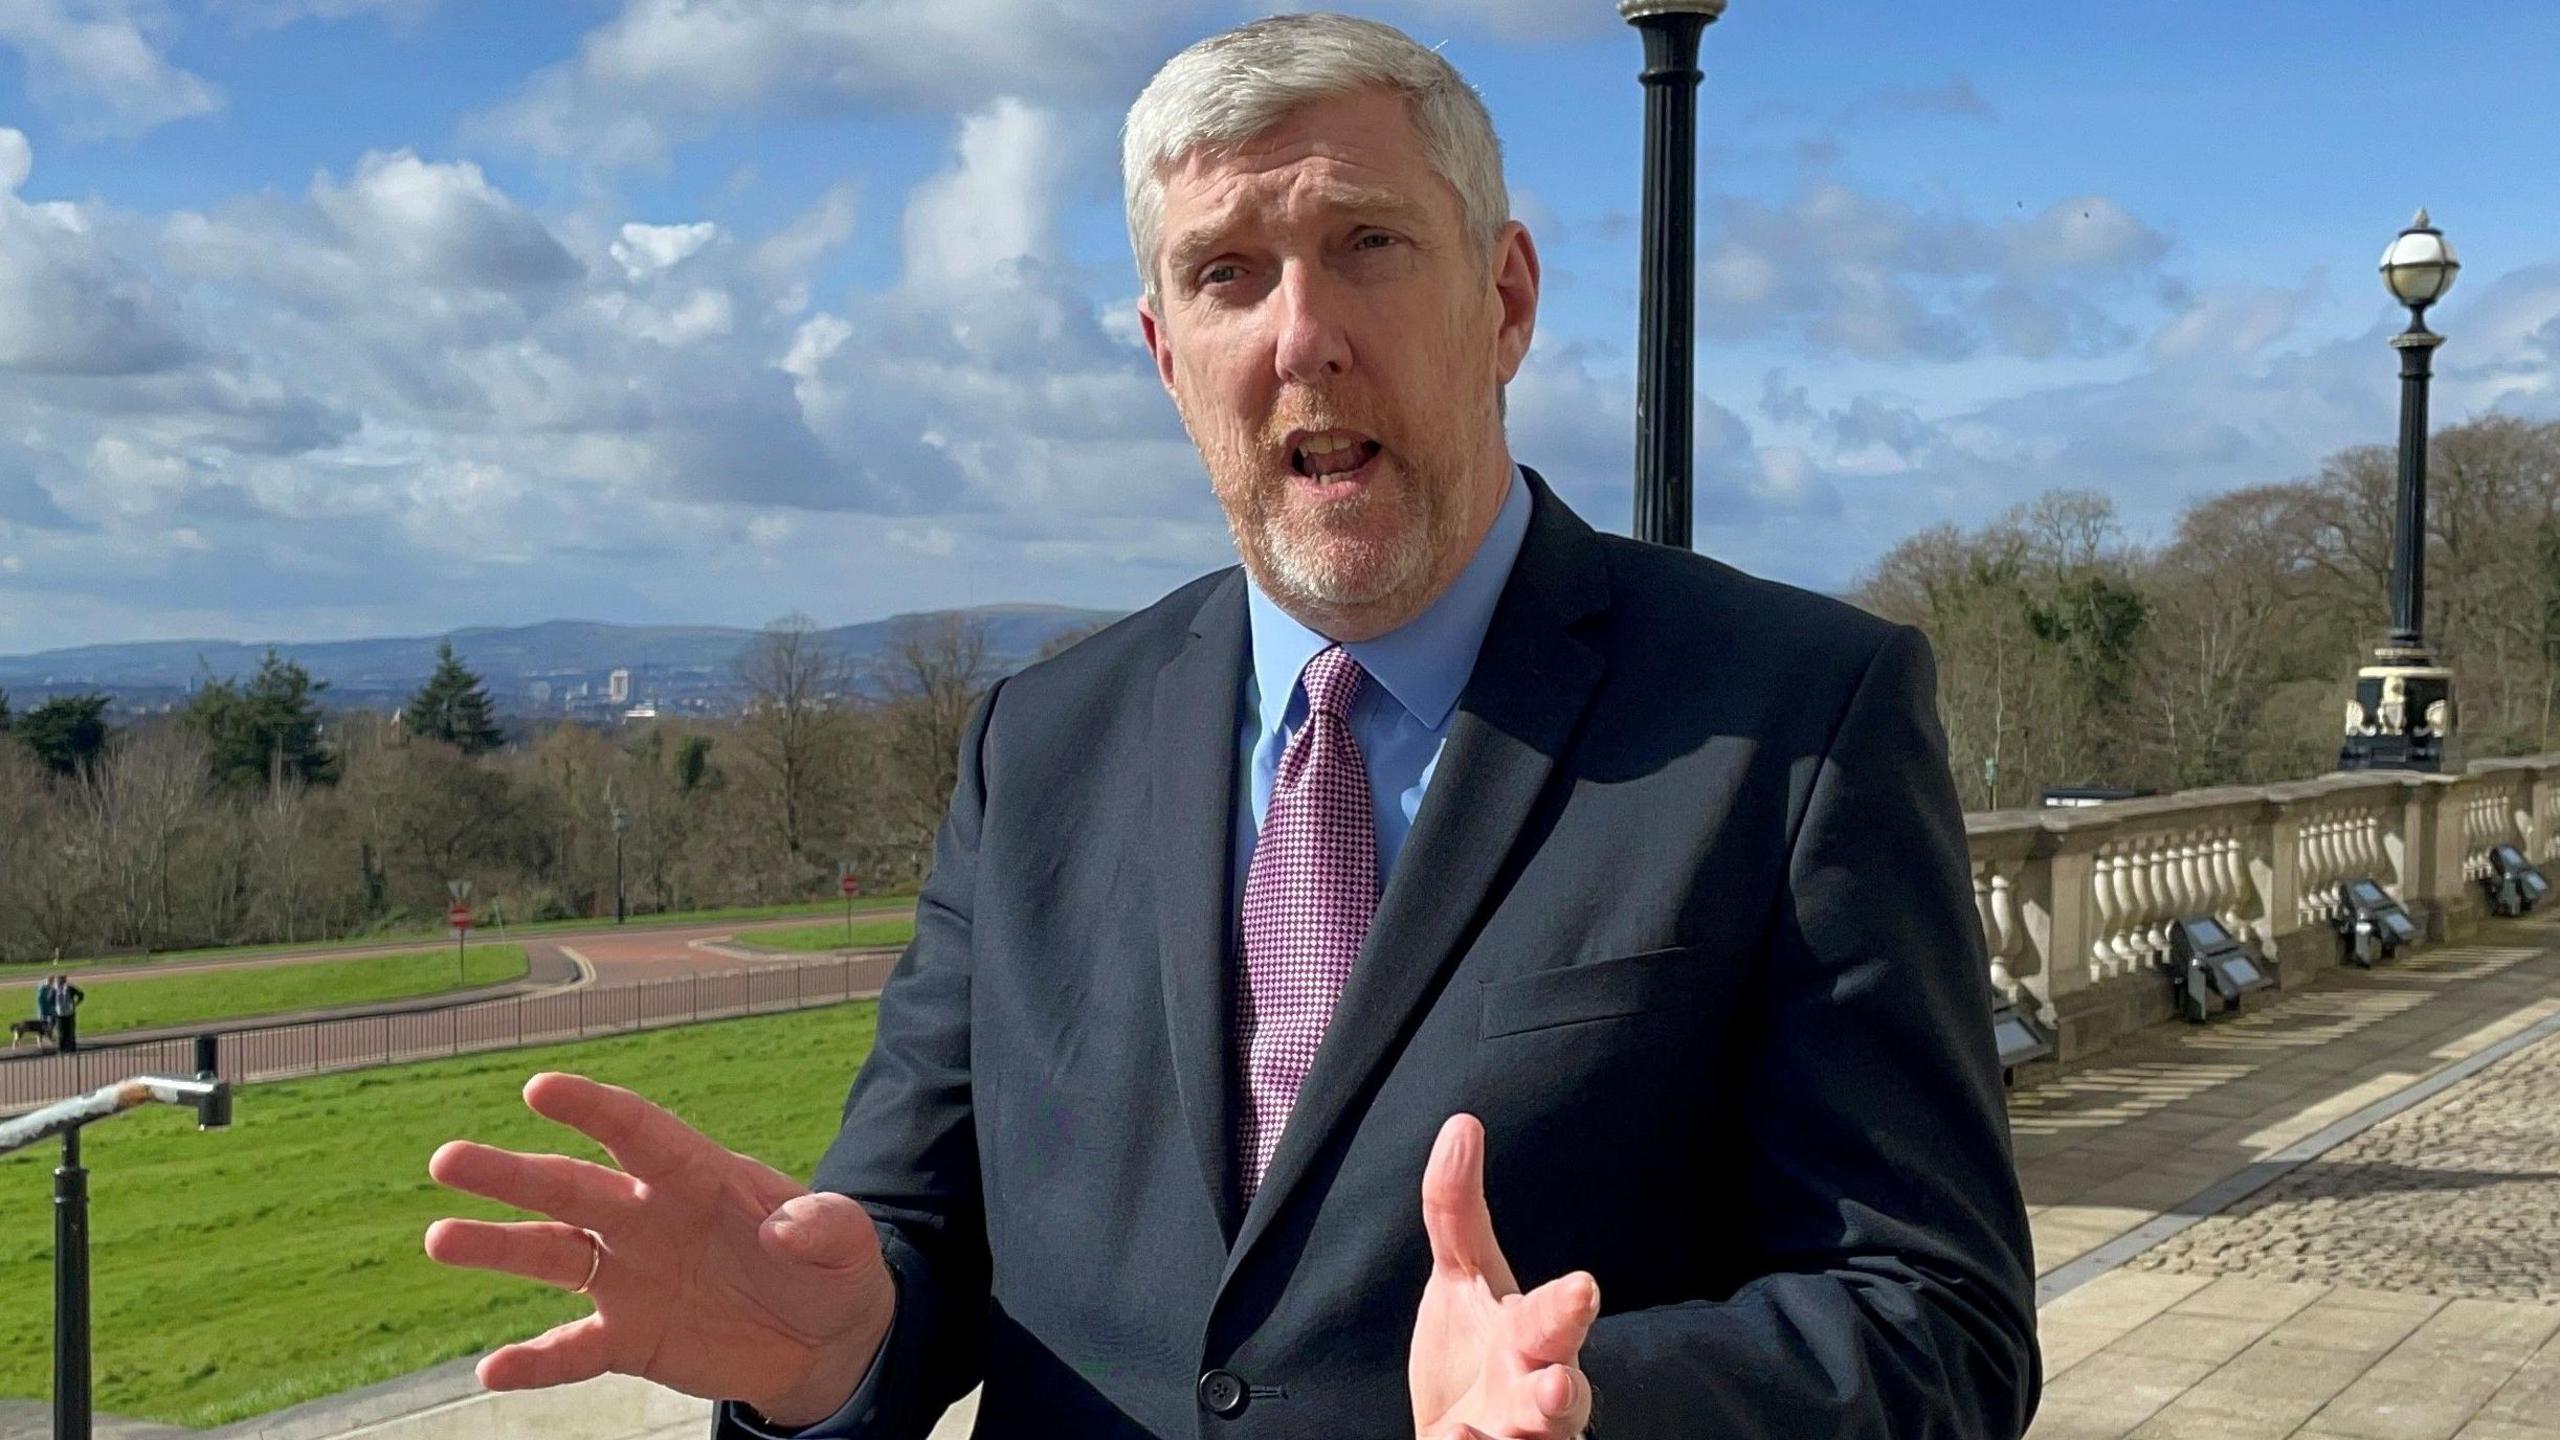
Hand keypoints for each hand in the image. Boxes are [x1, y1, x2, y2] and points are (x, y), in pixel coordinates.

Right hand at [423, 1071, 895, 1425]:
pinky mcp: (630, 1337)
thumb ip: (824, 1225)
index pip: (637, 1131)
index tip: (539, 1088)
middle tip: (448, 1159)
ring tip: (440, 1239)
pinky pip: (572, 1350)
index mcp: (697, 1174)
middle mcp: (648, 1217)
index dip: (592, 1109)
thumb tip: (785, 1228)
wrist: (825, 1338)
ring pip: (552, 1255)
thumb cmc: (829, 1266)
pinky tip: (491, 1368)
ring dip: (497, 1247)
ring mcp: (631, 1276)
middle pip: (571, 1187)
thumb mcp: (847, 1241)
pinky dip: (534, 1362)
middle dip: (511, 1174)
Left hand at [1409, 1114, 1599, 1439]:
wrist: (1463, 1433)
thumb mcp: (1462, 1277)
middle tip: (1559, 1387)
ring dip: (1524, 1435)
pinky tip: (1455, 1437)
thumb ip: (1456, 1211)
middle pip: (1560, 1397)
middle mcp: (1535, 1396)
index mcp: (1535, 1340)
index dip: (1567, 1306)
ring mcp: (1515, 1439)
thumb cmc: (1475, 1352)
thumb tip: (1461, 1123)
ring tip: (1486, 1424)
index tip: (1582, 1286)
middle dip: (1561, 1393)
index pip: (1556, 1320)